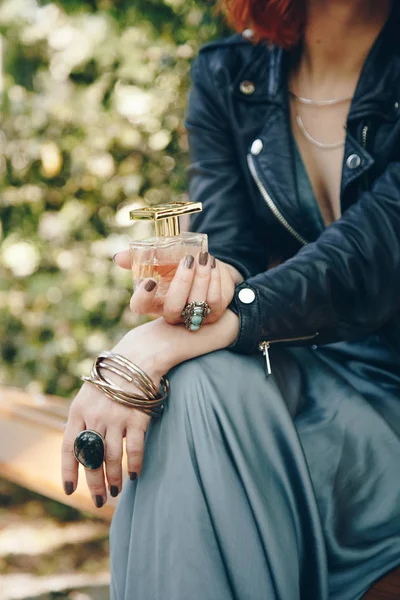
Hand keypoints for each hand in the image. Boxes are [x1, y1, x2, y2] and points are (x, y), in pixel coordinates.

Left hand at [61, 320, 169, 506]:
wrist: (137, 357)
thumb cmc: (113, 379)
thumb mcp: (90, 395)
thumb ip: (84, 419)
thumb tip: (82, 451)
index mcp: (78, 411)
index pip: (69, 447)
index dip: (69, 471)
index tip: (70, 490)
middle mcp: (95, 415)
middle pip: (91, 457)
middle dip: (93, 482)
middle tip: (97, 500)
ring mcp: (116, 416)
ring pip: (111, 457)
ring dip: (113, 478)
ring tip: (114, 492)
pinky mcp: (137, 417)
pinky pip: (134, 448)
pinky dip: (134, 464)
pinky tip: (134, 475)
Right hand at [114, 250, 235, 324]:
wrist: (206, 264)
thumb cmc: (178, 263)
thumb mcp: (160, 256)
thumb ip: (140, 256)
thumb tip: (118, 258)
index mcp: (154, 300)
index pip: (140, 307)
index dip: (143, 298)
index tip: (150, 281)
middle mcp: (171, 312)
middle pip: (173, 309)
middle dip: (182, 283)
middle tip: (188, 260)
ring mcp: (192, 316)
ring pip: (195, 305)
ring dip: (201, 278)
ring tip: (203, 257)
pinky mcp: (213, 314)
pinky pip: (214, 302)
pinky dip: (214, 281)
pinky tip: (213, 265)